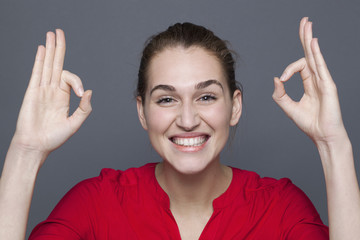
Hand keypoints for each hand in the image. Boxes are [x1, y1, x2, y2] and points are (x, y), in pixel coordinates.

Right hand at [12, 29, 91, 159]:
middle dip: (59, 48)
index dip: (76, 81)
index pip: (70, 78)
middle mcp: (52, 90)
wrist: (36, 145)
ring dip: (49, 49)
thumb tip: (89, 91)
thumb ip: (84, 109)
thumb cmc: (54, 138)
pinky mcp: (32, 92)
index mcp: (63, 97)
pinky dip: (39, 60)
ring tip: (51, 34)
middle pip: (56, 64)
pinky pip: (36, 73)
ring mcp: (42, 90)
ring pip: (46, 65)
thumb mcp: (75, 124)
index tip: (80, 94)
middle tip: (59, 32)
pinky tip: (42, 49)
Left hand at [272, 17, 347, 146]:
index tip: (282, 79)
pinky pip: (320, 66)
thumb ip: (280, 94)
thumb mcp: (288, 107)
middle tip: (304, 21)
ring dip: (309, 39)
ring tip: (307, 24)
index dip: (288, 70)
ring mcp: (323, 80)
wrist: (322, 136)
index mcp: (309, 83)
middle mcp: (317, 78)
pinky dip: (316, 53)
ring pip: (315, 55)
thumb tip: (276, 78)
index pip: (299, 66)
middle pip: (310, 53)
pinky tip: (312, 42)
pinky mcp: (328, 85)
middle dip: (305, 37)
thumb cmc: (309, 123)